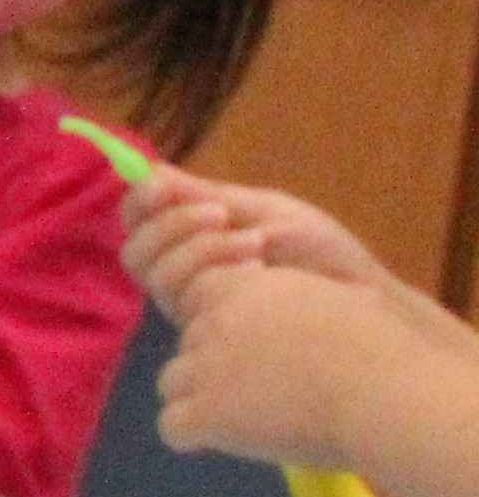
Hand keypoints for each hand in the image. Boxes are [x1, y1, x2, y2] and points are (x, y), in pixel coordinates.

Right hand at [122, 166, 416, 318]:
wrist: (360, 296)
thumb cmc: (320, 253)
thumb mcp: (263, 211)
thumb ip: (204, 196)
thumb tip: (150, 169)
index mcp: (192, 239)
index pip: (138, 221)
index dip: (139, 201)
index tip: (162, 185)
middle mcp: (181, 274)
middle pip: (135, 250)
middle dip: (172, 224)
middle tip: (219, 212)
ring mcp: (190, 303)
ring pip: (153, 271)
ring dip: (198, 247)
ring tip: (254, 240)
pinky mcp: (203, 326)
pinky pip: (177, 293)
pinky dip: (212, 267)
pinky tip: (255, 266)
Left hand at [160, 260, 429, 470]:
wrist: (389, 393)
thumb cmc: (382, 349)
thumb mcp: (337, 299)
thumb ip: (296, 300)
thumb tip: (295, 311)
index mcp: (248, 285)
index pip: (201, 296)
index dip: (224, 324)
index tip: (253, 348)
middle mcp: (217, 320)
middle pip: (189, 343)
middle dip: (214, 364)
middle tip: (258, 389)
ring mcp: (206, 367)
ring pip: (173, 383)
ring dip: (199, 399)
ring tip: (243, 418)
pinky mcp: (206, 413)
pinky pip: (172, 426)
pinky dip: (193, 436)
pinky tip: (224, 440)